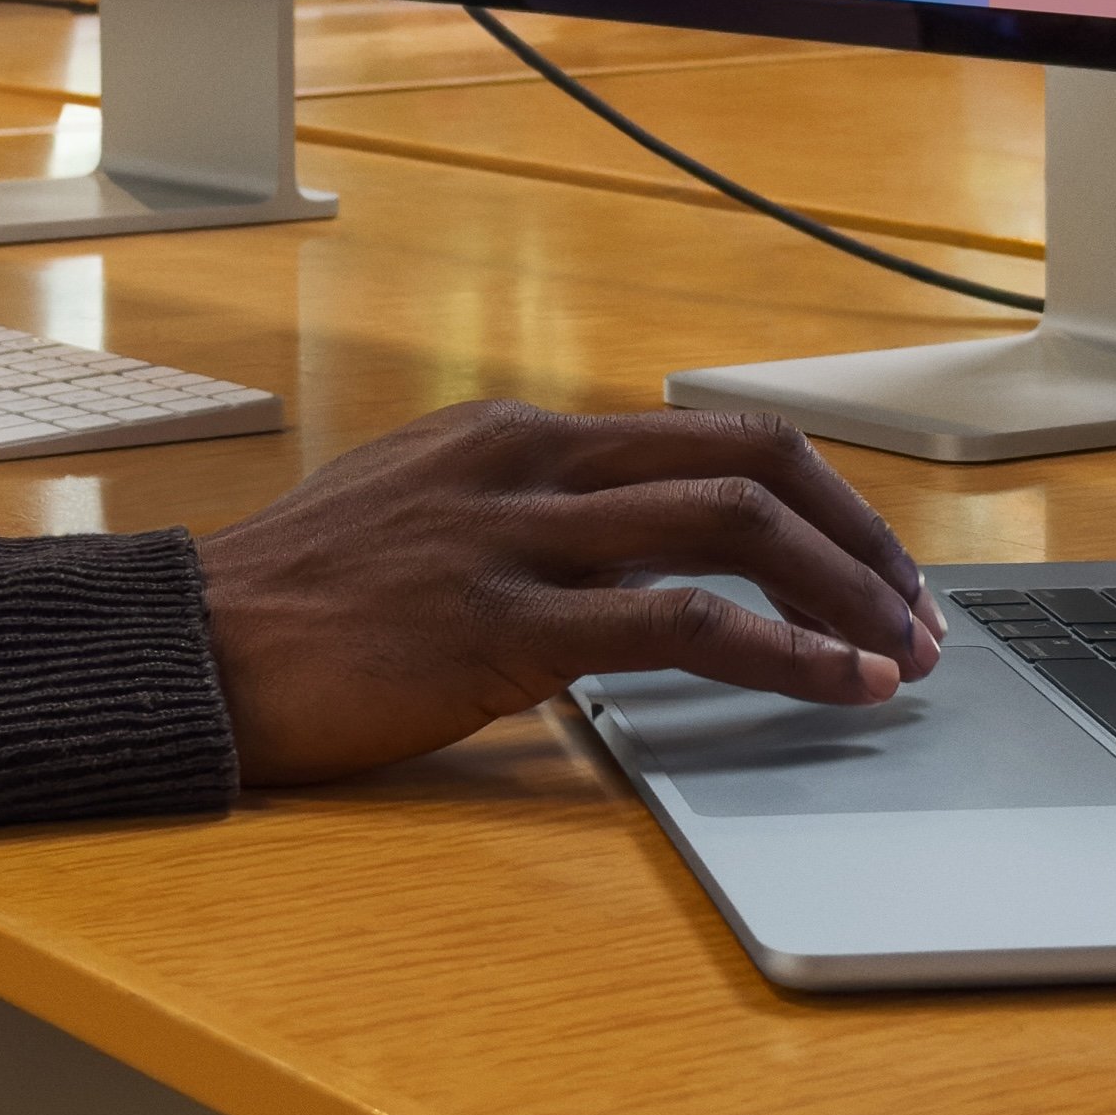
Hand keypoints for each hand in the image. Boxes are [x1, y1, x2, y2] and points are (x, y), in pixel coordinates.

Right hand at [195, 403, 945, 785]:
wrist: (196, 645)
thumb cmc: (302, 597)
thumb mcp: (424, 508)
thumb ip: (527, 511)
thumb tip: (626, 543)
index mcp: (521, 430)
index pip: (710, 435)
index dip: (817, 495)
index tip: (873, 560)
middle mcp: (532, 459)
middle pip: (748, 460)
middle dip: (858, 533)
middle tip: (919, 609)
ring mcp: (518, 535)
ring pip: (732, 526)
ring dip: (844, 592)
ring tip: (902, 655)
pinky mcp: (504, 625)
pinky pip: (680, 624)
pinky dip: (781, 653)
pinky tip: (832, 684)